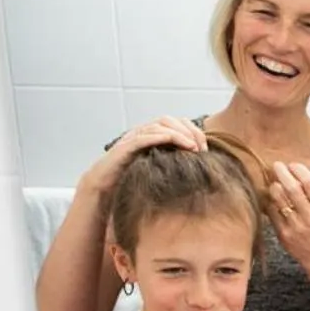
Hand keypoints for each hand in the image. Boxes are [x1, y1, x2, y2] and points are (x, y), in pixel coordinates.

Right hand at [83, 116, 205, 197]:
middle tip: (202, 148)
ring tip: (193, 147)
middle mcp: (142, 133)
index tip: (205, 148)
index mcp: (151, 137)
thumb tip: (199, 170)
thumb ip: (173, 165)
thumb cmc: (131, 181)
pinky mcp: (125, 147)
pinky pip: (144, 136)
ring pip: (158, 124)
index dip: (193, 131)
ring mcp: (133, 138)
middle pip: (169, 120)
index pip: (176, 123)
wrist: (104, 190)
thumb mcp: (158, 171)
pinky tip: (176, 143)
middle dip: (189, 131)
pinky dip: (161, 136)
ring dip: (179, 134)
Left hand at [269, 161, 309, 267]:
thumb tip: (300, 171)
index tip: (292, 165)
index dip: (299, 170)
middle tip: (276, 166)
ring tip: (274, 183)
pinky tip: (273, 200)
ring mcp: (296, 226)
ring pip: (279, 198)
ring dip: (274, 186)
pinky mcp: (284, 234)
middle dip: (282, 172)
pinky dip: (271, 203)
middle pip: (292, 188)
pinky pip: (272, 212)